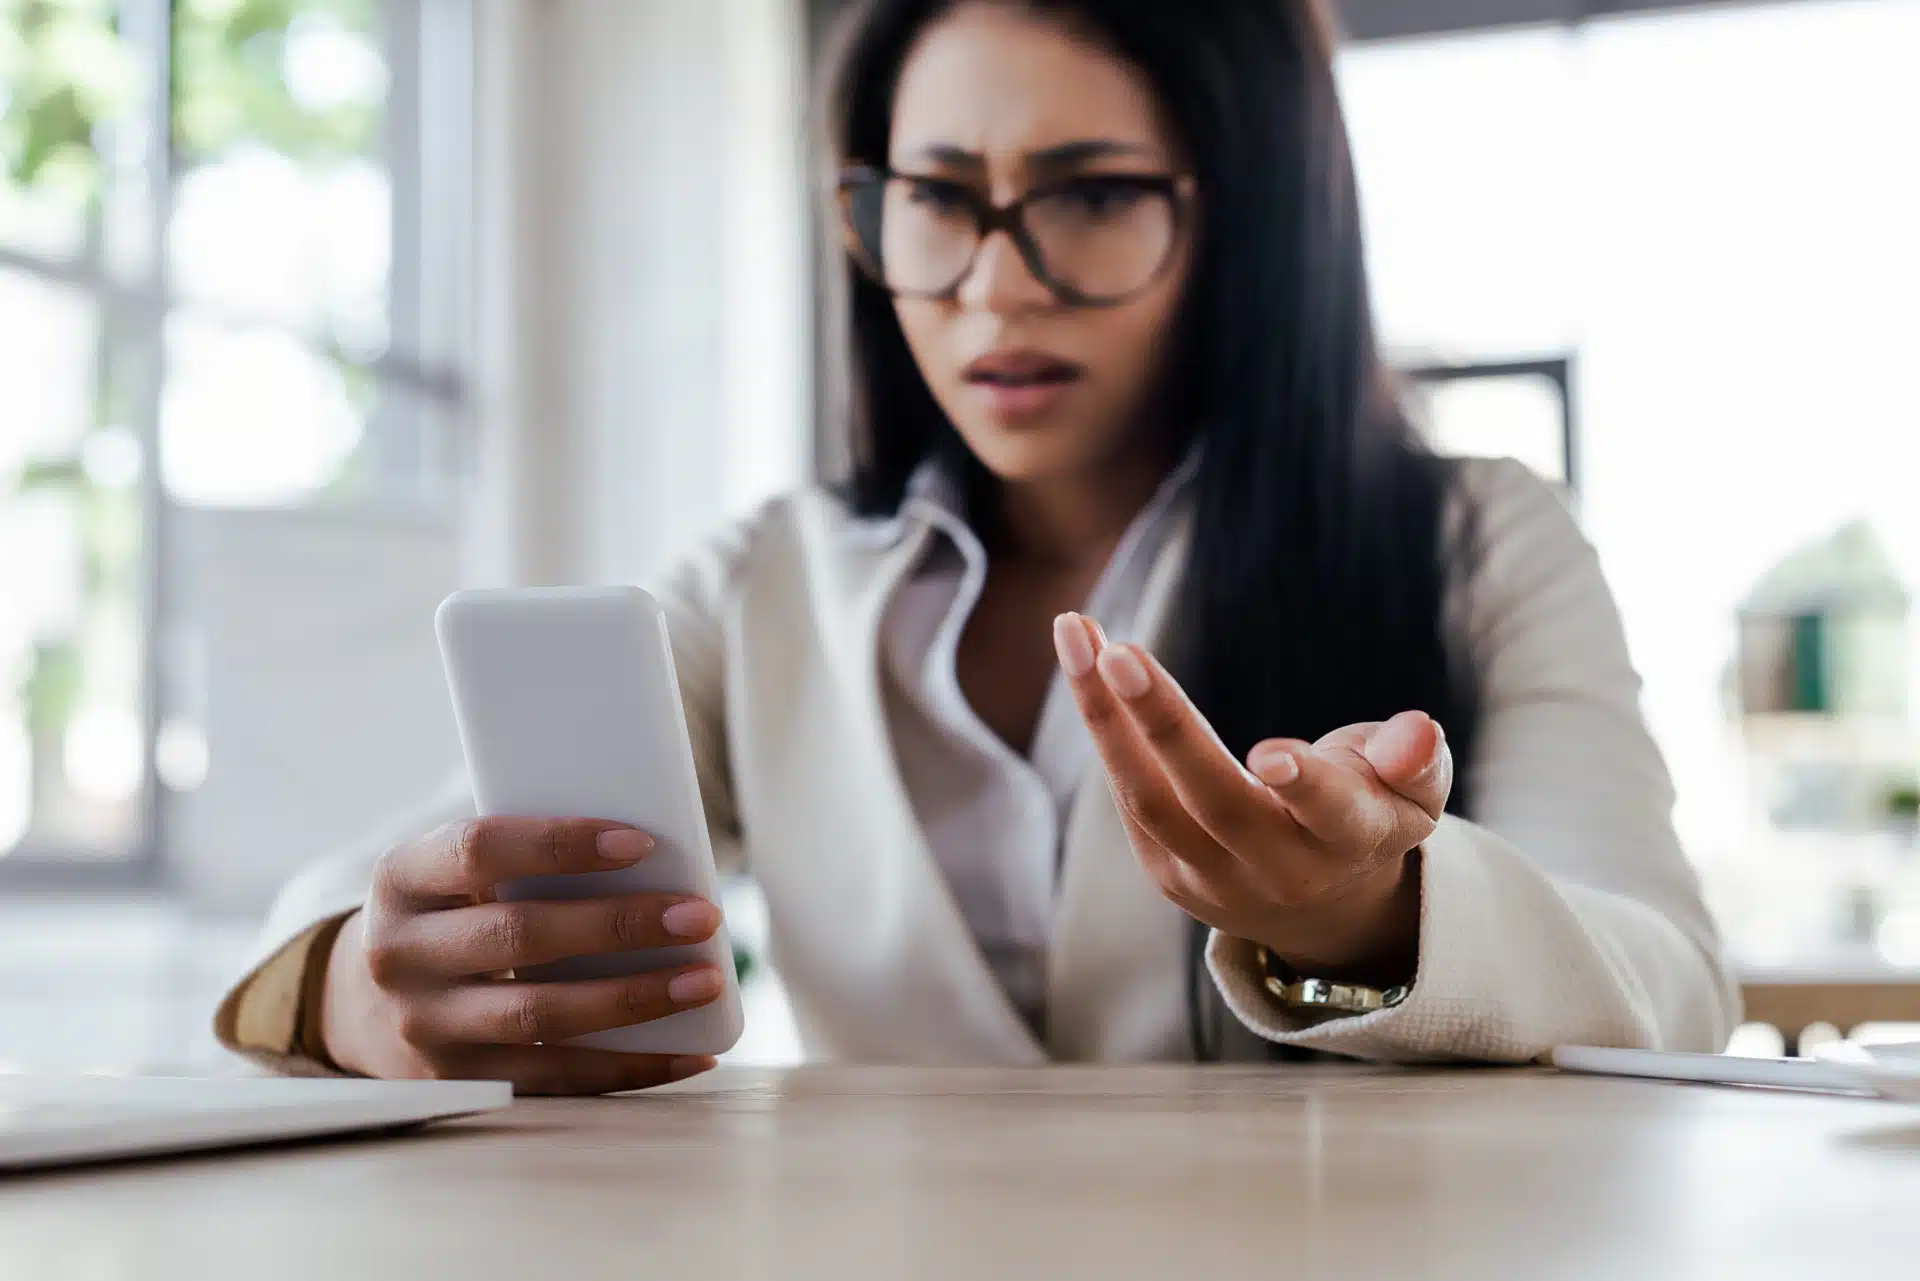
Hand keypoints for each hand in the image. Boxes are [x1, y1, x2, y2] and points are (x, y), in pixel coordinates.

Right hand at [320, 817, 725, 1093]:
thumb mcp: (458, 873)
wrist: (365, 1001)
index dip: (561, 845)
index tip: (641, 843)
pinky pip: (555, 1079)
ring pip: (540, 1016)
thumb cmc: (450, 912)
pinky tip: (691, 1052)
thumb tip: (656, 864)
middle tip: (700, 916)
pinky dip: (630, 1066)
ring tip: (705, 981)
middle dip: (620, 925)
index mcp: (402, 879)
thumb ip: (526, 860)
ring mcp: (424, 1027)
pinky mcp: (458, 1082)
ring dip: (635, 999)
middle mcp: (400, 954)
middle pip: (520, 936)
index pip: (480, 850)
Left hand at [1053, 613, 1450, 983]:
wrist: (1321, 906)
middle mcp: (1278, 869)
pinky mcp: (1167, 872)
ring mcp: (1214, 878)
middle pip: (1214, 801)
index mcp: (1351, 842)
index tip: (1270, 754)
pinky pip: (1128, 794)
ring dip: (1104, 715)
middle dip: (1164, 726)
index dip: (1305, 786)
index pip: (1331, 815)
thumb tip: (1416, 733)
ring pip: (1148, 799)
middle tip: (1119, 655)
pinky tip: (1082, 659)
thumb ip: (1416, 759)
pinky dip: (1102, 727)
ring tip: (1076, 633)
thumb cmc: (1368, 814)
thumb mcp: (1413, 791)